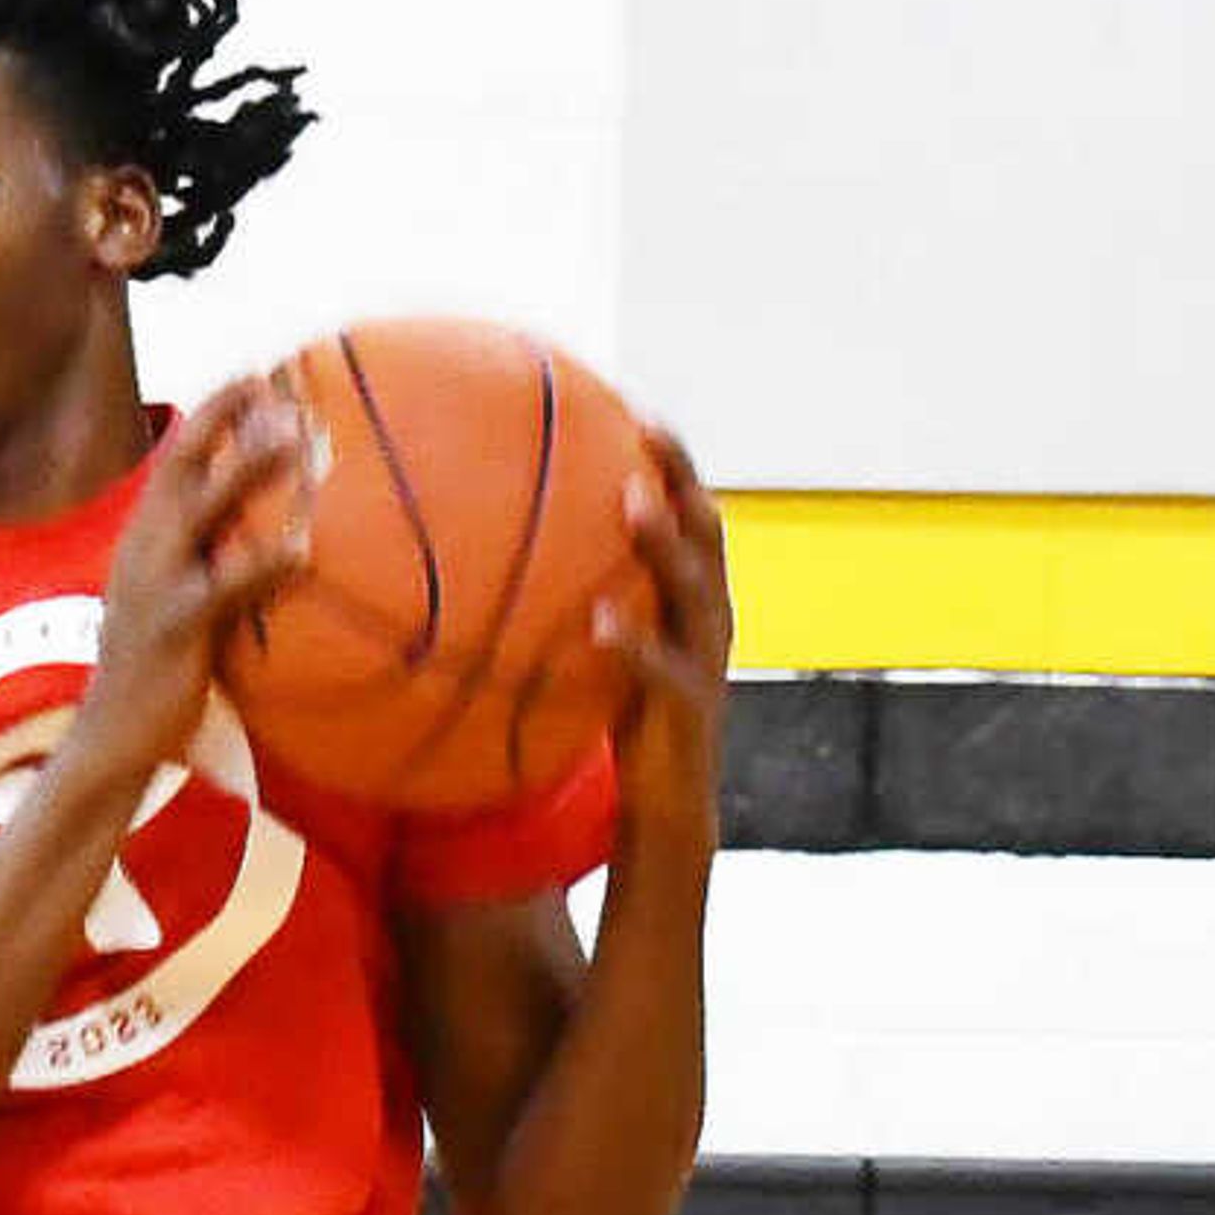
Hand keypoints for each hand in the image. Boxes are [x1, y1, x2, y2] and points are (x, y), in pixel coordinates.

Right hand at [72, 373, 322, 779]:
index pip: (173, 460)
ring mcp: (157, 586)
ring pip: (204, 514)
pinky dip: (266, 565)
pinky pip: (227, 588)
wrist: (112, 736)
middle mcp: (144, 550)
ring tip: (296, 440)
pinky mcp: (177, 628)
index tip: (255, 375)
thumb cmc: (157, 664)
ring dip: (249, 471)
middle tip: (273, 385)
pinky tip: (302, 550)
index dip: (212, 415)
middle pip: (182, 468)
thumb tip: (259, 517)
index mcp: (143, 538)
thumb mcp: (176, 593)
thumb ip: (209, 553)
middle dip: (223, 420)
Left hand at [594, 421, 731, 832]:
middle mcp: (712, 616)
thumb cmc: (626, 717)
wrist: (667, 806)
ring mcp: (705, 660)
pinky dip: (634, 642)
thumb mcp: (607, 647)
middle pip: (708, 530)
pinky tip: (600, 620)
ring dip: (666, 542)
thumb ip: (580, 603)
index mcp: (697, 597)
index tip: (638, 408)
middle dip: (683, 476)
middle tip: (648, 430)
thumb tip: (502, 557)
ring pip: (697, 587)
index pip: (694, 513)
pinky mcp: (688, 709)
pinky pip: (662, 669)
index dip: (675, 461)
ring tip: (634, 501)